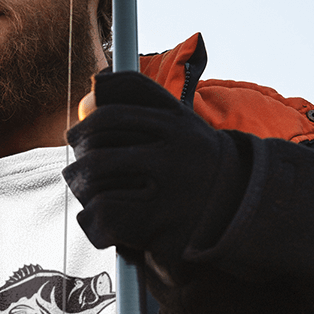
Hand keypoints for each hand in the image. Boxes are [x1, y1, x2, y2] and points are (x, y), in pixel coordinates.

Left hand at [63, 71, 246, 268]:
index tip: (73, 137)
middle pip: (99, 155)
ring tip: (84, 191)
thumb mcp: (180, 119)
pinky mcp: (161, 230)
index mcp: (177, 126)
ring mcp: (169, 197)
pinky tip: (97, 218)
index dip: (85, 127)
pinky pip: (104, 216)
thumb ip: (141, 95)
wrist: (240, 209)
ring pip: (97, 185)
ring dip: (81, 189)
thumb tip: (95, 83)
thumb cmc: (196, 159)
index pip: (112, 117)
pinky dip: (90, 218)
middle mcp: (175, 159)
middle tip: (75, 170)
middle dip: (79, 161)